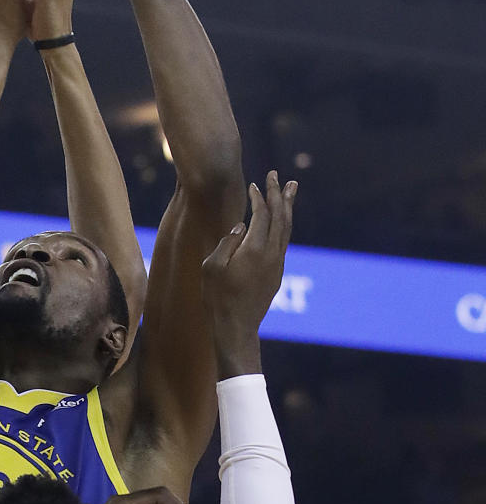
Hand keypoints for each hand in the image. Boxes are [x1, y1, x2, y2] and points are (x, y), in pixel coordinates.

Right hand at [201, 171, 297, 373]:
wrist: (237, 327)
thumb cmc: (218, 297)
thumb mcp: (211, 267)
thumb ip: (227, 243)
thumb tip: (240, 228)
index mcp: (255, 249)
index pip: (262, 215)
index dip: (259, 198)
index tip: (254, 185)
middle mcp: (272, 254)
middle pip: (280, 217)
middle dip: (278, 194)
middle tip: (278, 175)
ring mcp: (277, 264)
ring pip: (286, 228)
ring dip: (287, 207)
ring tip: (291, 189)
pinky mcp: (277, 273)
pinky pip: (284, 241)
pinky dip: (284, 225)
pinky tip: (281, 220)